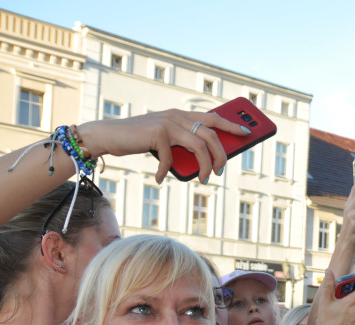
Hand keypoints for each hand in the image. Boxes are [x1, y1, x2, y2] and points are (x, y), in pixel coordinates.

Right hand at [77, 109, 248, 182]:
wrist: (108, 135)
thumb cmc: (138, 140)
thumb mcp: (166, 141)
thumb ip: (183, 144)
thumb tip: (206, 160)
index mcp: (181, 115)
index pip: (213, 117)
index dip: (231, 125)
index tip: (247, 134)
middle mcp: (178, 115)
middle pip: (212, 134)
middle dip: (221, 155)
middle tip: (221, 171)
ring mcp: (168, 122)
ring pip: (200, 146)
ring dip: (205, 166)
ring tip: (204, 179)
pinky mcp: (158, 132)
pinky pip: (171, 158)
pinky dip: (166, 171)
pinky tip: (160, 178)